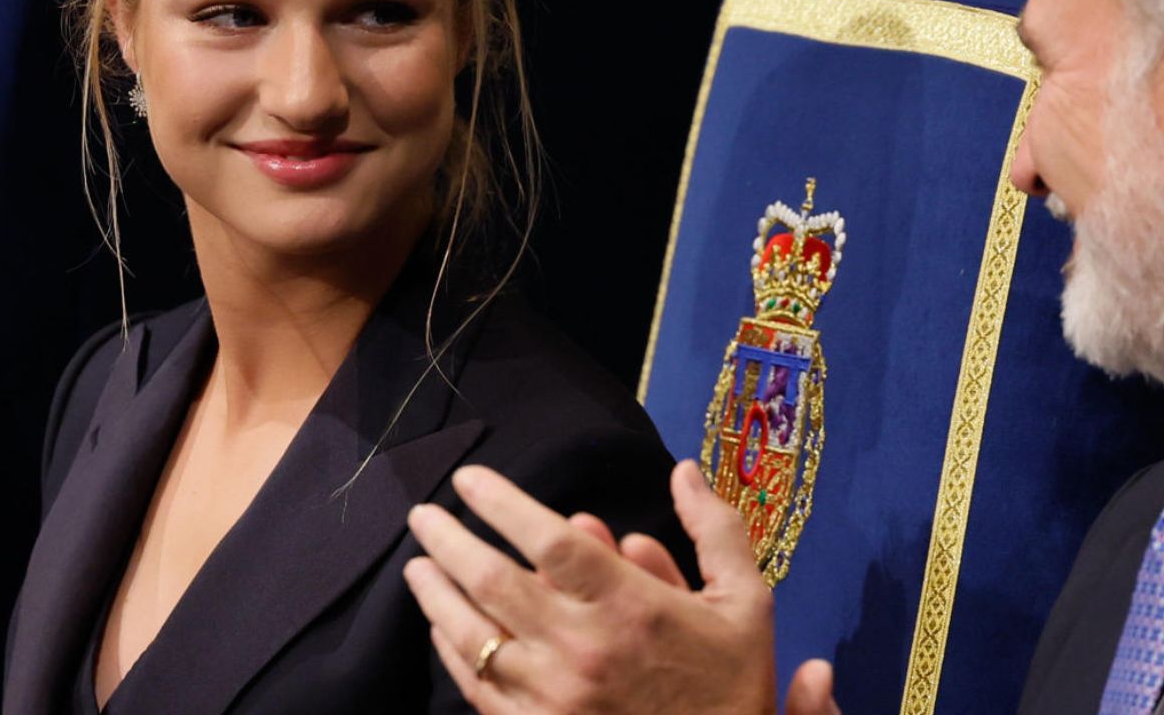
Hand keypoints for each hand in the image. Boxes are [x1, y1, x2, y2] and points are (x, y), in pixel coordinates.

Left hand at [403, 460, 838, 713]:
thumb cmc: (732, 685)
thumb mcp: (746, 602)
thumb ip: (715, 531)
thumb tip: (682, 470)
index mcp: (631, 607)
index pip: (551, 540)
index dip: (502, 504)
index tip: (470, 479)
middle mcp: (582, 649)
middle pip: (493, 582)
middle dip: (449, 541)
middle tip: (423, 515)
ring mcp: (552, 697)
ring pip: (473, 635)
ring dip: (436, 594)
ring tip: (418, 565)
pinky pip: (477, 687)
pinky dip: (452, 651)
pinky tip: (441, 626)